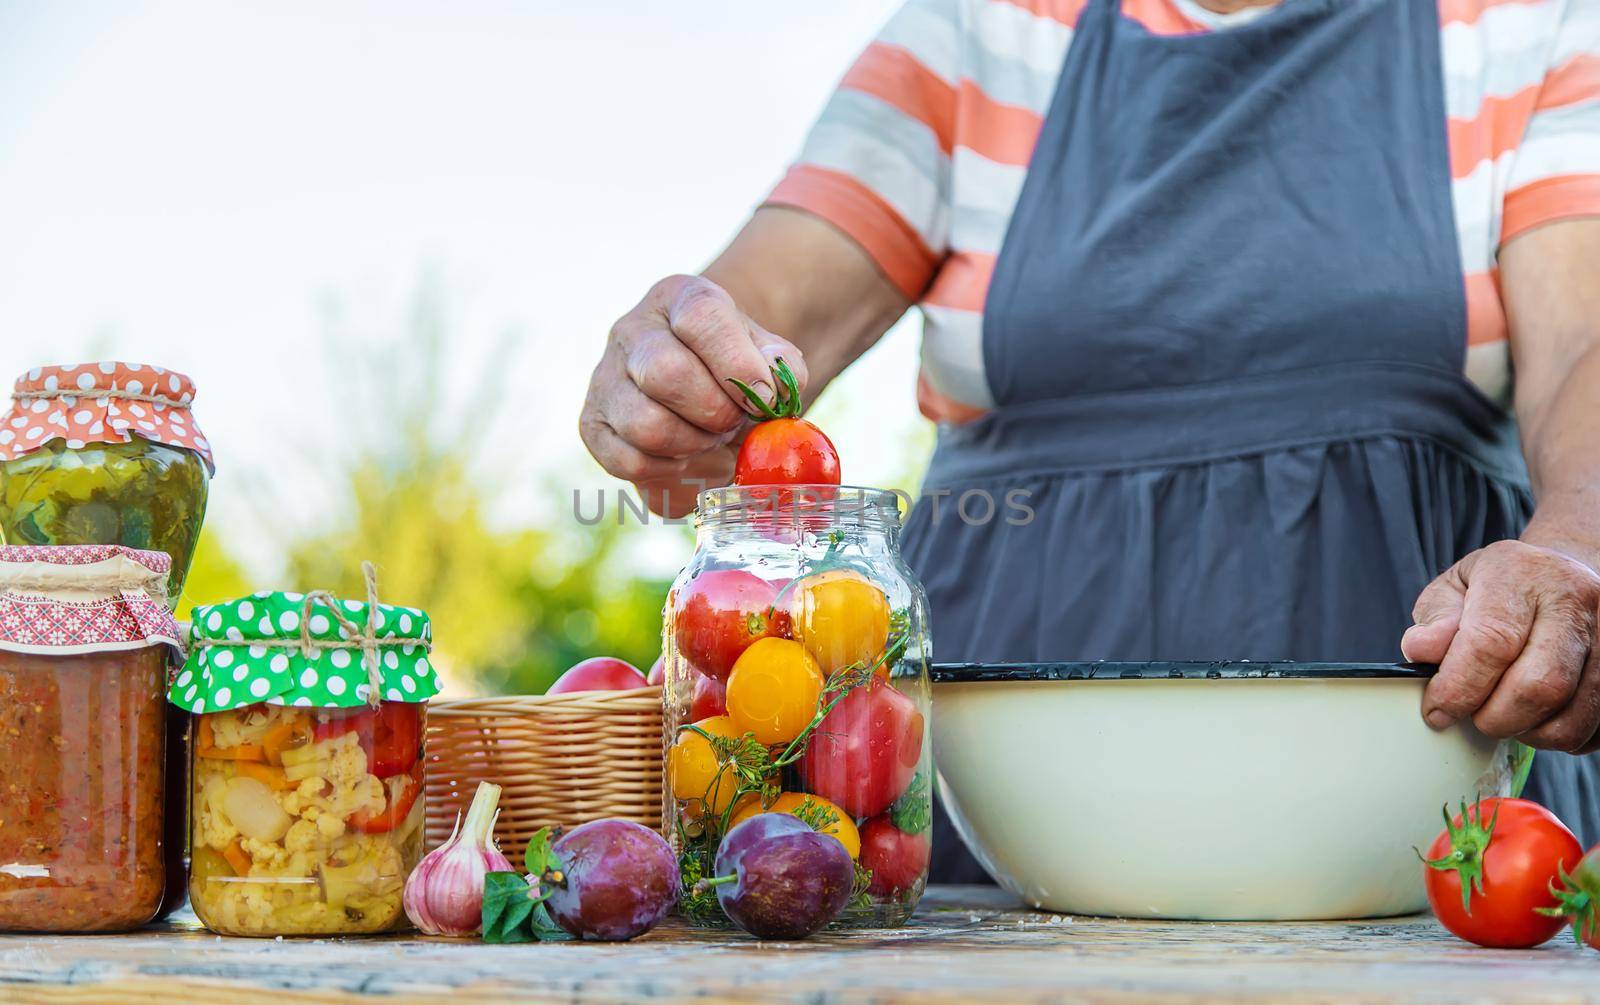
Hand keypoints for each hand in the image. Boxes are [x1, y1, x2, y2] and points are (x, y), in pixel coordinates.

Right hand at [580, 275, 807, 516]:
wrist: (705, 393)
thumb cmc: (738, 371)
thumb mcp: (768, 357)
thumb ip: (783, 367)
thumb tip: (771, 387)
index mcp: (678, 299)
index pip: (700, 316)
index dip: (737, 362)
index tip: (763, 396)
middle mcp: (632, 331)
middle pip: (664, 372)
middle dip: (714, 411)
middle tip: (734, 422)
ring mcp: (605, 378)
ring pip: (645, 425)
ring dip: (693, 445)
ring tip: (711, 439)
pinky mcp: (593, 426)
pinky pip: (628, 461)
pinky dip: (669, 470)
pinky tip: (687, 457)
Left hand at [1402, 540, 1599, 752]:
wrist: (1562, 577)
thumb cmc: (1500, 588)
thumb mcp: (1455, 588)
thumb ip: (1435, 620)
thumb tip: (1421, 651)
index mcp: (1522, 573)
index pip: (1491, 642)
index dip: (1458, 688)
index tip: (1437, 711)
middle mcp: (1576, 599)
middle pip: (1539, 685)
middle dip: (1495, 717)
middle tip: (1474, 716)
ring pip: (1572, 715)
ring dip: (1529, 732)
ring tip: (1505, 715)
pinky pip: (1594, 727)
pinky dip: (1561, 735)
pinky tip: (1539, 716)